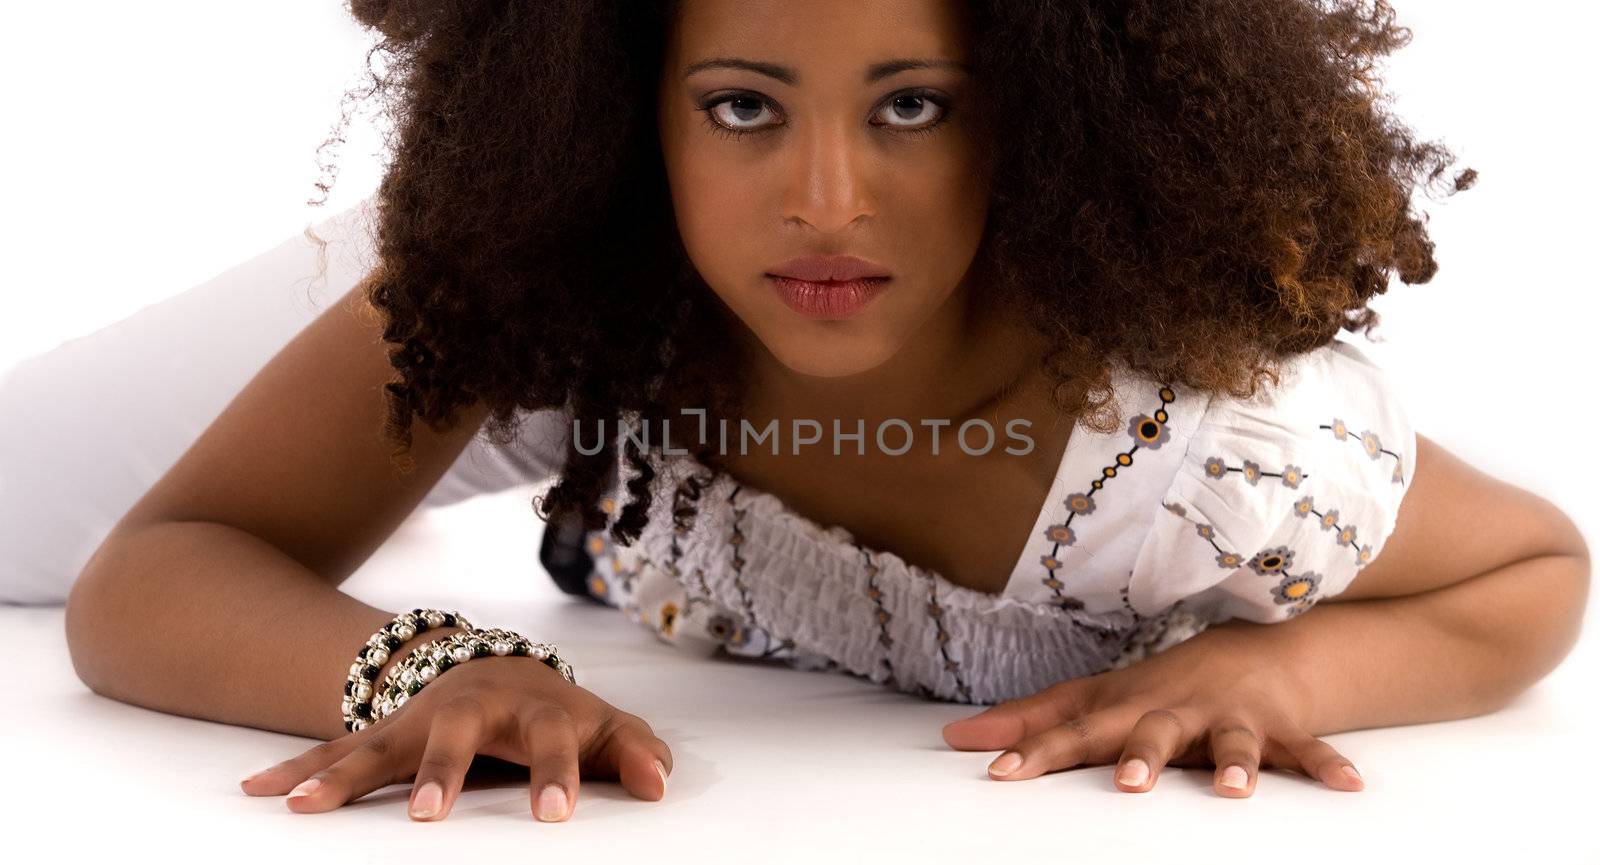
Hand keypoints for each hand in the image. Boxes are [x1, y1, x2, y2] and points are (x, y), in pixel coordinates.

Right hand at [238, 654, 671, 820]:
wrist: (498, 667)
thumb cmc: (556, 712)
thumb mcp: (603, 728)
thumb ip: (635, 753)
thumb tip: (660, 784)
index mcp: (535, 711)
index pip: (553, 740)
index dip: (556, 775)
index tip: (556, 817)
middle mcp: (473, 709)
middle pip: (455, 734)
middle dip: (439, 771)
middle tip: (426, 816)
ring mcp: (421, 718)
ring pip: (379, 743)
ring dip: (342, 775)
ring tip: (306, 808)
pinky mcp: (383, 731)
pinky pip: (336, 749)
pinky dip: (297, 769)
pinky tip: (257, 791)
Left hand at [940, 625, 1362, 796]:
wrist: (1249, 651)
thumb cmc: (1157, 688)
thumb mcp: (1091, 701)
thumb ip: (1028, 723)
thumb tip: (953, 737)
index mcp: (1126, 709)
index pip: (1073, 732)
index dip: (1036, 751)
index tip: (998, 774)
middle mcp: (1176, 713)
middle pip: (1153, 733)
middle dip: (1141, 755)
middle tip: (1128, 783)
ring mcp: (1228, 721)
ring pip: (1232, 743)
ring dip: (1234, 764)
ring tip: (1233, 790)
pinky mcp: (1278, 732)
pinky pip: (1307, 751)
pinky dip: (1327, 765)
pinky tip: (1350, 786)